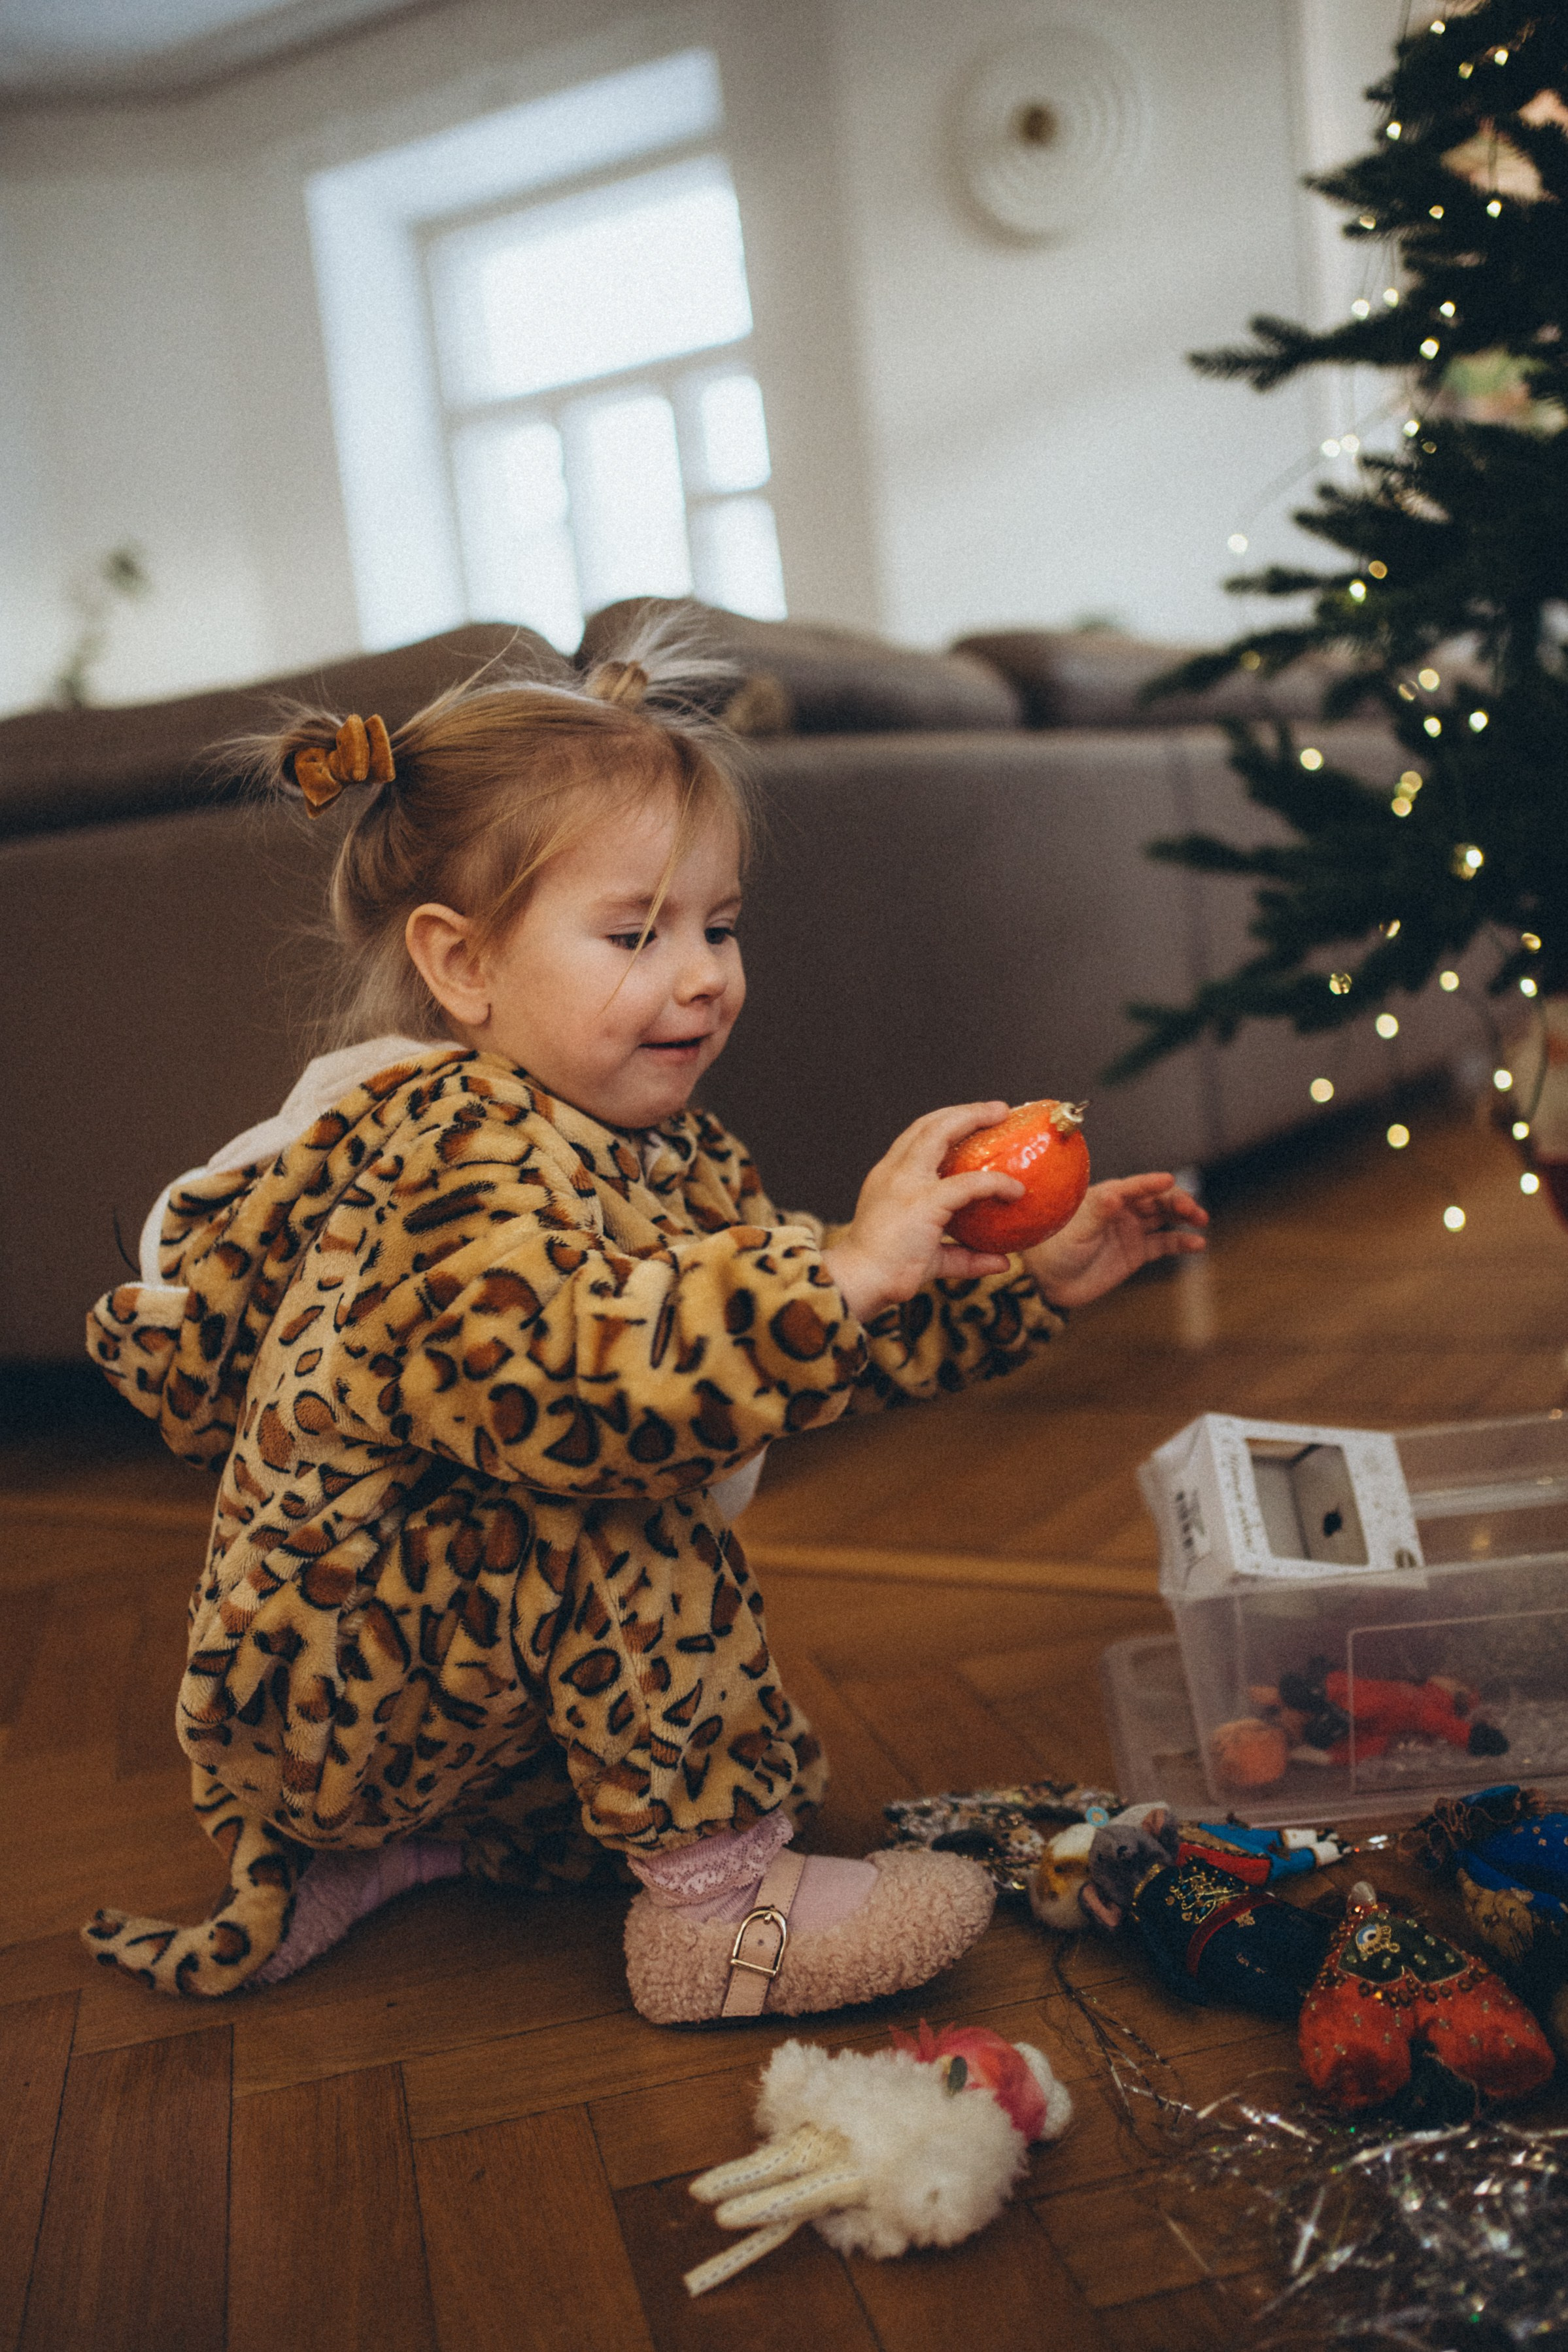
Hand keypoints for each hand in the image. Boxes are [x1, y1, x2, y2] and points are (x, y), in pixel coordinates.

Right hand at [823, 1102, 1026, 1322]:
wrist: (859, 1283)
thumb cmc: (887, 1271)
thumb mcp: (931, 1258)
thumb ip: (964, 1255)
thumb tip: (1002, 1261)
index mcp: (889, 1177)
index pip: (916, 1136)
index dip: (946, 1122)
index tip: (972, 1120)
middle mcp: (894, 1171)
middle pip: (928, 1124)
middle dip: (963, 1111)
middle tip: (997, 1109)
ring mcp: (907, 1182)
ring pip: (940, 1131)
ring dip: (972, 1117)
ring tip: (1001, 1114)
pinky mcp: (923, 1201)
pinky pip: (968, 1184)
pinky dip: (995, 1182)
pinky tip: (1014, 1189)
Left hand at [1024, 1173, 1207, 1310]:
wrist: (1050, 1283)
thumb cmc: (1056, 1249)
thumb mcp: (1076, 1230)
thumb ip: (1098, 1213)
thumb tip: (1116, 1195)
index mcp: (1106, 1197)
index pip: (1134, 1186)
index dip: (1152, 1182)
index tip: (1169, 1180)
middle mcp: (1122, 1209)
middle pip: (1156, 1199)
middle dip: (1176, 1200)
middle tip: (1191, 1209)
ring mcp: (1132, 1229)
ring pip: (1165, 1217)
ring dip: (1185, 1215)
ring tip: (1201, 1219)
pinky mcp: (1137, 1251)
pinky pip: (1164, 1243)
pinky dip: (1182, 1242)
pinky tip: (1197, 1244)